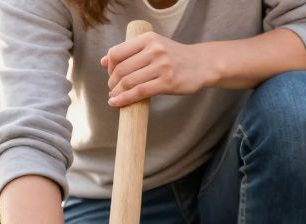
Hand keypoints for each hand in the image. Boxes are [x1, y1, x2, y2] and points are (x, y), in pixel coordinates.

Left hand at [102, 33, 217, 106]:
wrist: (201, 64)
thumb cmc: (174, 57)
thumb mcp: (153, 46)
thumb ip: (130, 52)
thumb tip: (103, 62)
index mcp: (148, 39)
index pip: (117, 52)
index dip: (109, 67)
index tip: (110, 74)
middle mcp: (154, 50)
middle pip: (121, 69)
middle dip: (112, 82)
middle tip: (112, 88)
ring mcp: (162, 67)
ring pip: (129, 82)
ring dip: (116, 92)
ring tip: (114, 96)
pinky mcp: (167, 83)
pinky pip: (139, 92)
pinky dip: (124, 99)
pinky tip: (117, 103)